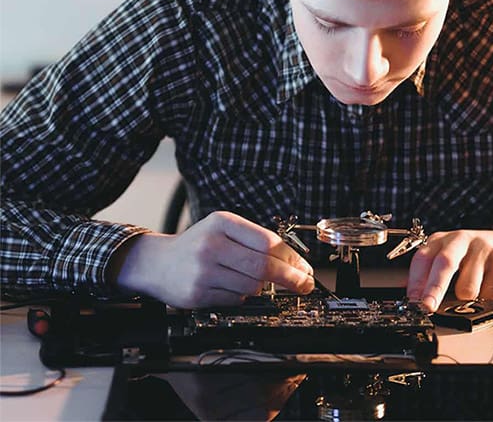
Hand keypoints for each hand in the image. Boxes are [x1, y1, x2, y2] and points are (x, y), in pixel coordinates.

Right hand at [109, 211, 314, 307]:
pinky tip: (230, 287)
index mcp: (222, 222)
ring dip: (261, 288)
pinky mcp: (197, 295)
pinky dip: (241, 296)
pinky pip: (235, 300)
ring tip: (252, 280)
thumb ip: (255, 240)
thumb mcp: (223, 229)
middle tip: (305, 285)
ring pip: (252, 287)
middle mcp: (212, 245)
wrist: (156, 263)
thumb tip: (294, 262)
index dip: (292, 258)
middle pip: (263, 267)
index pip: (268, 241)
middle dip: (290, 278)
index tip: (306, 268)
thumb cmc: (198, 244)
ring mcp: (203, 271)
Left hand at [406, 229, 492, 311]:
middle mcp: (460, 240)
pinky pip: (489, 292)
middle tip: (428, 306)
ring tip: (473, 286)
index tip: (413, 300)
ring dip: (467, 297)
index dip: (416, 280)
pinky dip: (487, 296)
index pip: (423, 258)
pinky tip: (489, 283)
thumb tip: (416, 297)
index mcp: (441, 240)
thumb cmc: (471, 255)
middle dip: (434, 288)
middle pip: (445, 263)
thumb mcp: (448, 257)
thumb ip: (431, 273)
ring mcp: (482, 248)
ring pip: (468, 286)